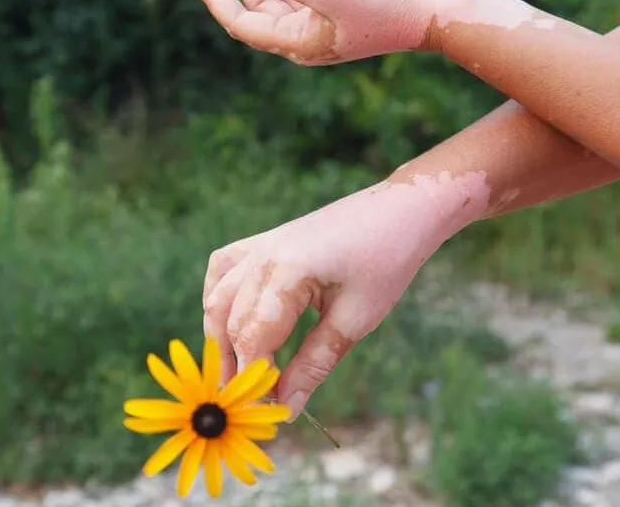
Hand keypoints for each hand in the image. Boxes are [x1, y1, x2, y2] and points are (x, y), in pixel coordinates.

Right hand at [202, 173, 488, 419]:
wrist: (401, 210)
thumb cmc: (387, 261)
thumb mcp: (356, 320)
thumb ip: (315, 365)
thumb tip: (287, 407)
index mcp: (286, 271)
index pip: (252, 337)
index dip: (256, 378)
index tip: (271, 410)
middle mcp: (263, 255)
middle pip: (229, 322)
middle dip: (237, 365)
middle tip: (255, 401)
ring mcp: (260, 244)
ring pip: (218, 298)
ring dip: (222, 337)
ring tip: (240, 372)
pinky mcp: (265, 240)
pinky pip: (223, 269)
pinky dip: (219, 299)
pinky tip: (230, 322)